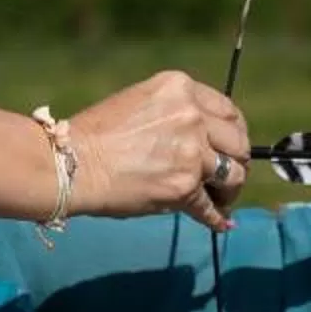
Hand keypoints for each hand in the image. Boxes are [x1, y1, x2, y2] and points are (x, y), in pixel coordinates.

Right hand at [66, 71, 252, 229]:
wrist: (72, 163)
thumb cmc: (96, 135)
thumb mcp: (142, 103)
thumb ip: (177, 114)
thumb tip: (206, 140)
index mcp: (181, 88)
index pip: (228, 111)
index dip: (235, 133)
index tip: (231, 148)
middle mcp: (192, 116)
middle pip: (238, 143)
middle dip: (236, 162)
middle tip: (226, 178)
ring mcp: (192, 152)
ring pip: (233, 176)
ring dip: (229, 192)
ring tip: (220, 200)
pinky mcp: (184, 186)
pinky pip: (210, 207)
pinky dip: (216, 218)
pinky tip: (220, 223)